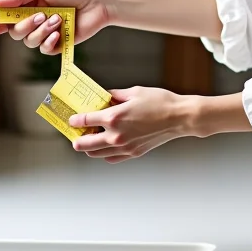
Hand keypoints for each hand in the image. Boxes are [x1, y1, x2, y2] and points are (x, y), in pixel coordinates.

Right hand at [0, 0, 111, 54]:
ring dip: (41, 31)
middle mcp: (35, 21)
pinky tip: (59, 33)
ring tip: (58, 19)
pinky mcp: (59, 44)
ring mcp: (46, 33)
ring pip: (29, 41)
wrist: (98, 0)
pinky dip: (49, 42)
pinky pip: (44, 50)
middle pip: (15, 32)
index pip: (7, 17)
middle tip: (40, 15)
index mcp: (28, 6)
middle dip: (25, 25)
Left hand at [68, 87, 191, 162]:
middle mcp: (116, 135)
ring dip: (89, 147)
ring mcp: (124, 147)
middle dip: (76, 138)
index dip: (75, 119)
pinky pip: (111, 158)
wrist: (179, 117)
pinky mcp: (133, 153)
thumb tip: (104, 97)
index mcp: (114, 117)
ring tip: (89, 139)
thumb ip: (115, 95)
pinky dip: (104, 153)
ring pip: (96, 153)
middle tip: (75, 133)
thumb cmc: (159, 102)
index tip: (72, 118)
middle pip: (85, 143)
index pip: (86, 120)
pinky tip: (105, 146)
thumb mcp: (134, 92)